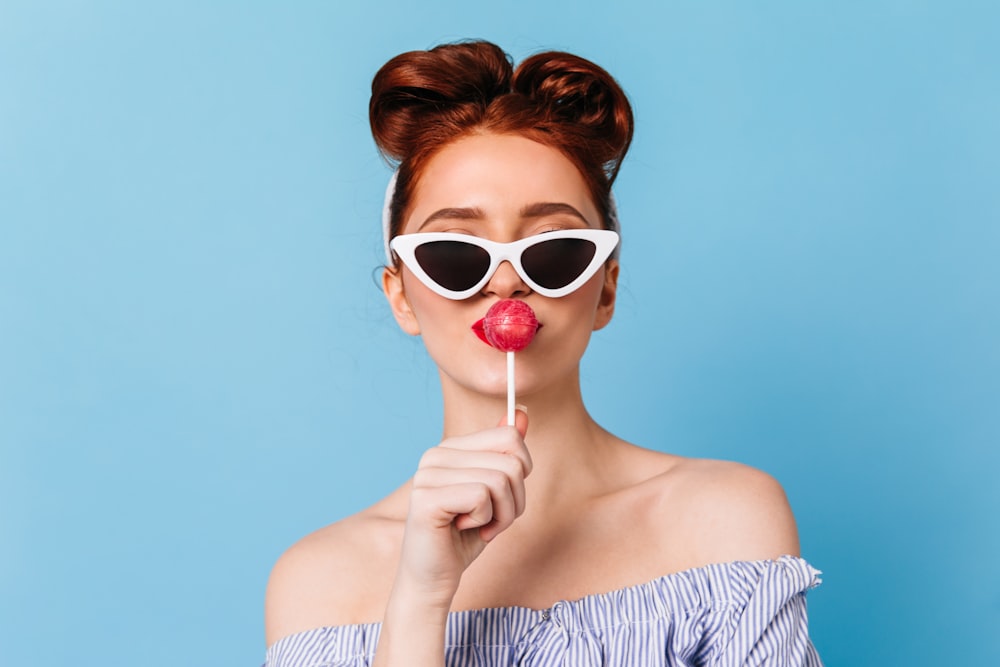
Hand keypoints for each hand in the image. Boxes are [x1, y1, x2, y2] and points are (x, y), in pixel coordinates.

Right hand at [394, 410, 530, 609]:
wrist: (433, 579)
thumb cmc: (464, 536)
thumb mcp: (496, 492)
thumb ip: (505, 452)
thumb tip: (522, 412)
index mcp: (452, 447)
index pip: (509, 435)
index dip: (520, 471)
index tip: (502, 496)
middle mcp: (436, 454)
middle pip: (511, 461)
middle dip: (514, 500)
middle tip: (492, 520)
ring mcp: (428, 474)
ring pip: (500, 480)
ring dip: (502, 515)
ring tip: (480, 526)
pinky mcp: (426, 498)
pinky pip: (481, 497)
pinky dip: (485, 522)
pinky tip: (464, 529)